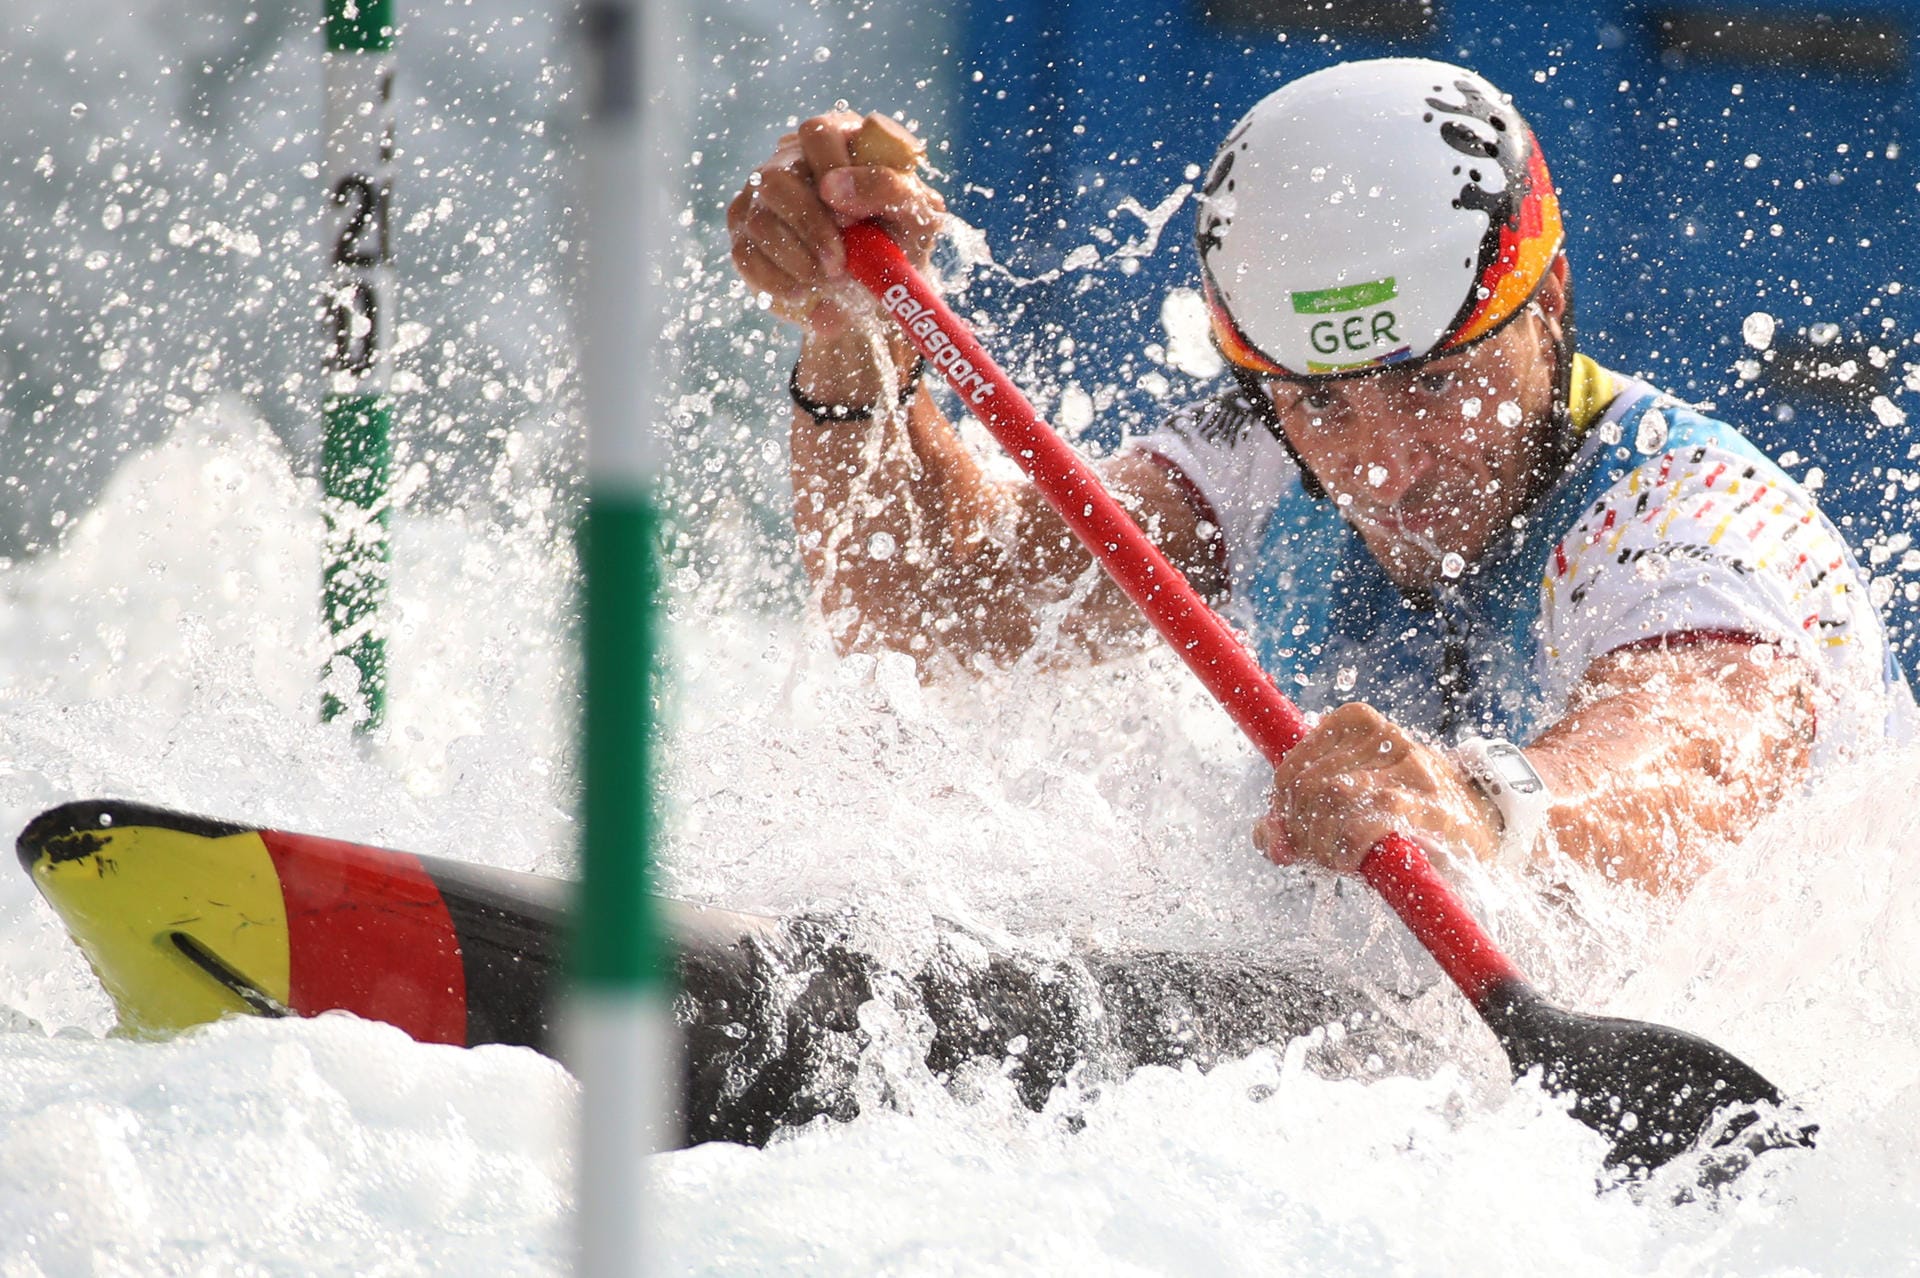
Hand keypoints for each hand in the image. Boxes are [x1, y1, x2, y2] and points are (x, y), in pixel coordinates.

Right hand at [726, 110, 946, 340]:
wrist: (879, 292)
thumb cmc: (901, 240)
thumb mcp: (917, 213)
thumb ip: (889, 188)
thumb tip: (833, 189)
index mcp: (837, 140)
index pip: (818, 133)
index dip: (831, 171)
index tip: (852, 217)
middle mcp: (791, 161)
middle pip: (776, 178)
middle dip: (810, 226)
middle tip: (840, 263)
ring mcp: (761, 199)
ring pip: (759, 220)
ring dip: (799, 259)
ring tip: (831, 280)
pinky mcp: (745, 238)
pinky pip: (745, 257)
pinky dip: (779, 282)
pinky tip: (805, 293)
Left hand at [1251, 702, 1501, 873]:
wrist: (1488, 821)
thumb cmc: (1410, 813)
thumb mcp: (1351, 804)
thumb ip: (1303, 817)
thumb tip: (1265, 838)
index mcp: (1358, 723)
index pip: (1293, 769)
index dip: (1284, 813)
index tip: (1296, 839)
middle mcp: (1383, 733)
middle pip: (1309, 786)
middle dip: (1302, 832)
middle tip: (1318, 857)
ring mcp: (1408, 764)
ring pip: (1332, 799)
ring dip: (1323, 843)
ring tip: (1338, 860)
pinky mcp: (1426, 801)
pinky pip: (1365, 820)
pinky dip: (1347, 845)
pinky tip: (1353, 859)